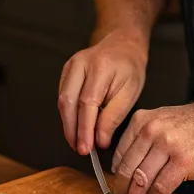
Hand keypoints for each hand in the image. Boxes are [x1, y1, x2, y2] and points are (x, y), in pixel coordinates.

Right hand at [58, 31, 147, 154]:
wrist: (121, 45)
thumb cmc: (129, 68)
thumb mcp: (130, 92)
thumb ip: (114, 116)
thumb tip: (100, 140)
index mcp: (100, 67)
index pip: (87, 103)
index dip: (85, 128)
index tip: (87, 148)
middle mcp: (80, 64)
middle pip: (68, 102)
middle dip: (72, 130)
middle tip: (80, 149)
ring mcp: (70, 66)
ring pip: (62, 100)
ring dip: (68, 124)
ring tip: (77, 143)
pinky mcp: (66, 71)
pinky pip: (63, 96)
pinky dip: (68, 114)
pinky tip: (75, 127)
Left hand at [111, 100, 193, 193]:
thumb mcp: (161, 119)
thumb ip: (142, 138)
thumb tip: (124, 168)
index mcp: (141, 120)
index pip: (119, 154)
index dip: (116, 176)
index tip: (117, 188)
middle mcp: (151, 130)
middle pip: (127, 169)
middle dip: (122, 191)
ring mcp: (167, 145)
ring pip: (141, 180)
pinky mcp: (183, 161)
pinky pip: (161, 187)